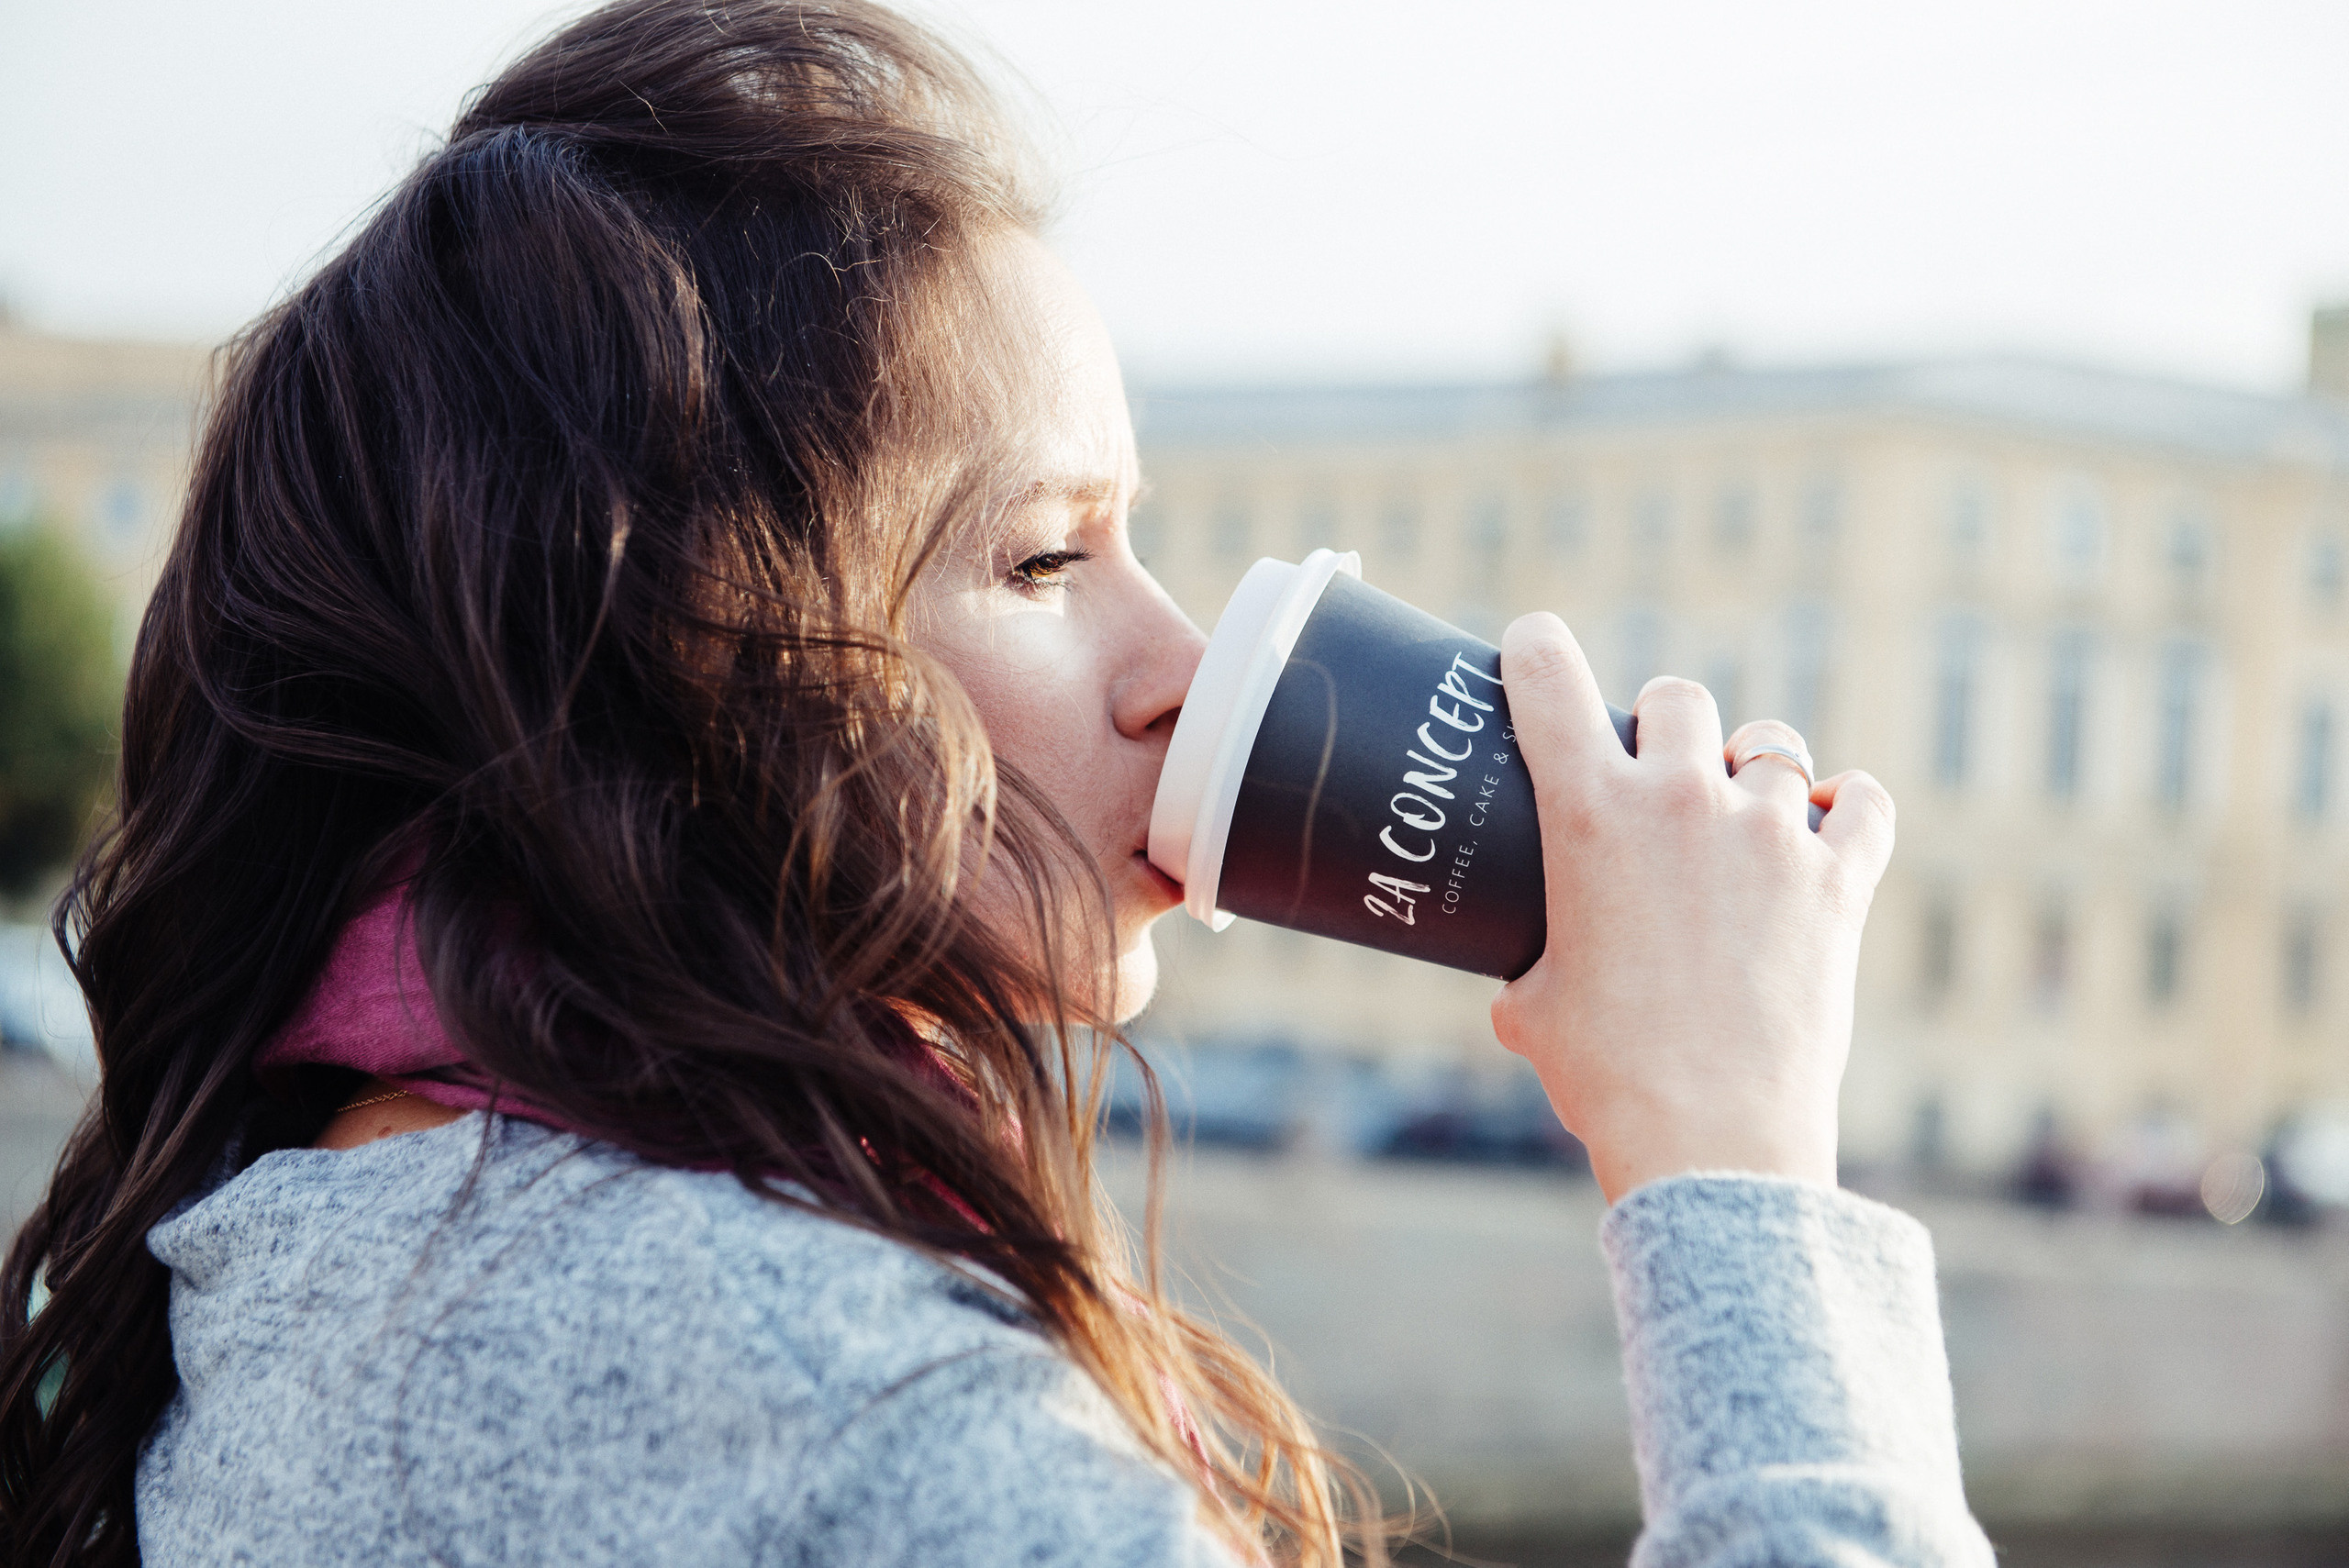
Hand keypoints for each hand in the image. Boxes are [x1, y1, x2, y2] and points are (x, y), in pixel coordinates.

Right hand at [1490, 613, 1895, 1202]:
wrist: (1711, 1136)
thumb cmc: (1606, 1076)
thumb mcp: (1533, 1009)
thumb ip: (1528, 968)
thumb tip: (1520, 986)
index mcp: (1588, 815)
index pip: (1550, 675)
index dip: (1536, 647)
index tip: (1534, 650)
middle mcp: (1681, 802)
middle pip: (1679, 696)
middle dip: (1666, 722)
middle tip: (1661, 767)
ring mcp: (1769, 835)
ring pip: (1774, 745)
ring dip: (1754, 770)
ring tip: (1746, 819)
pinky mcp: (1838, 879)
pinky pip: (1863, 802)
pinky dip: (1848, 809)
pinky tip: (1831, 830)